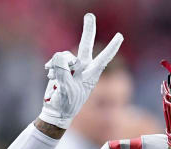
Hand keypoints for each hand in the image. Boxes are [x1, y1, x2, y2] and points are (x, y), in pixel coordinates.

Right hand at [38, 13, 122, 128]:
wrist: (56, 111)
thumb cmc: (66, 104)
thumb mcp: (66, 90)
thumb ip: (63, 72)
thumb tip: (59, 56)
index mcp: (91, 75)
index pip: (103, 58)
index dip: (112, 47)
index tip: (120, 36)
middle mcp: (83, 68)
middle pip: (86, 45)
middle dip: (88, 29)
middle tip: (90, 15)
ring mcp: (72, 67)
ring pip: (63, 55)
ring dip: (57, 66)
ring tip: (55, 80)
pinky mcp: (61, 67)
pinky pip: (54, 60)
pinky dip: (51, 68)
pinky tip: (50, 78)